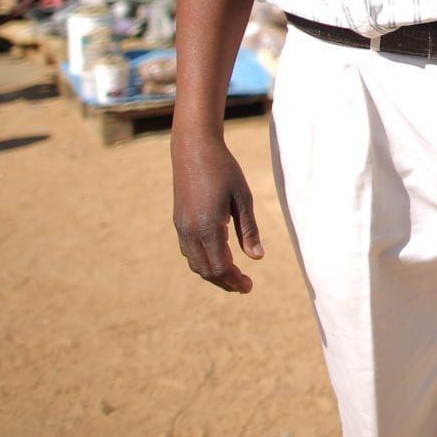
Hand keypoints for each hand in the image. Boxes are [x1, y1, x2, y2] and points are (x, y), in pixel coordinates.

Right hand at [171, 135, 263, 291]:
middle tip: (244, 286)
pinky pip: (189, 251)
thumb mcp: (243, 198)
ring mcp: (182, 227)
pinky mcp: (179, 221)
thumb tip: (257, 258)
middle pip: (206, 270)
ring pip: (195, 263)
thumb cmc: (224, 170)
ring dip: (213, 273)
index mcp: (209, 227)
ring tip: (232, 276)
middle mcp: (191, 231)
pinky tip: (217, 258)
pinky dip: (202, 261)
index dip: (235, 280)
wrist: (194, 149)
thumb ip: (249, 230)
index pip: (221, 266)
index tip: (249, 287)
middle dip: (225, 281)